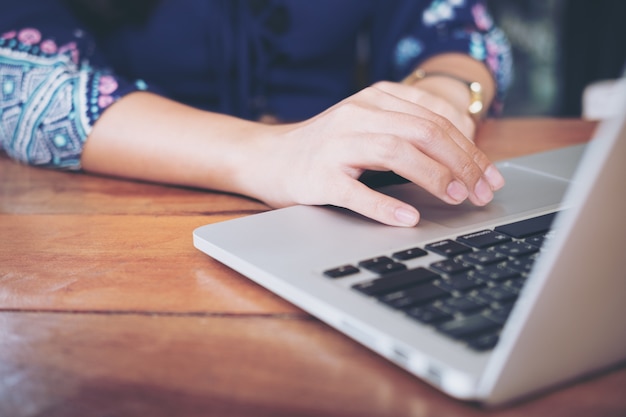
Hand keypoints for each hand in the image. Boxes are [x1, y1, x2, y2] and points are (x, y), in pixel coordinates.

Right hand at [238, 81, 504, 226]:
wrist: (269, 158)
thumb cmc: (326, 149)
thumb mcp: (369, 127)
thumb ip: (408, 131)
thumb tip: (462, 158)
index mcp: (376, 99)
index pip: (436, 118)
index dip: (470, 147)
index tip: (489, 175)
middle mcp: (358, 114)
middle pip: (424, 131)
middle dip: (462, 163)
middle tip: (481, 192)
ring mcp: (336, 144)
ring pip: (396, 151)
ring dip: (434, 176)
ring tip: (456, 197)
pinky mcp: (319, 176)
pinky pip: (355, 191)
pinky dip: (384, 205)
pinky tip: (407, 218)